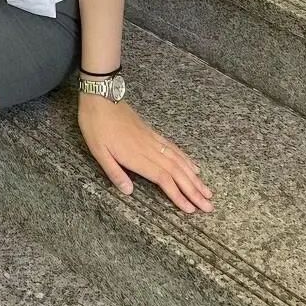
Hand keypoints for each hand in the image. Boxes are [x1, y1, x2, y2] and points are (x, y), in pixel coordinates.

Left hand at [77, 94, 213, 213]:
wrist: (102, 96)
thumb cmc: (96, 125)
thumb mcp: (97, 151)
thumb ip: (114, 172)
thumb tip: (128, 191)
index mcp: (136, 156)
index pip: (163, 179)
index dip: (178, 195)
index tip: (191, 209)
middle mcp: (149, 149)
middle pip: (177, 173)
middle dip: (194, 191)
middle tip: (209, 205)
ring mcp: (153, 140)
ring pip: (179, 161)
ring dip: (195, 178)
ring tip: (207, 191)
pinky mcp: (152, 133)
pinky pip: (174, 149)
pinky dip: (187, 160)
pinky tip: (194, 167)